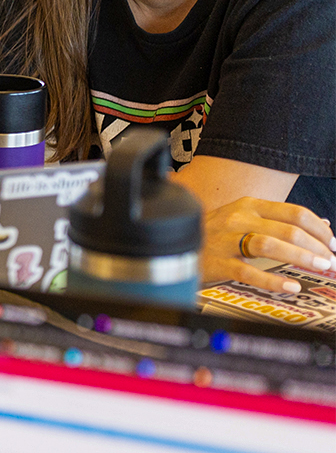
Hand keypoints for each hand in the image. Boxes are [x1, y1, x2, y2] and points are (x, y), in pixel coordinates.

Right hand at [202, 197, 335, 292]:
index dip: (320, 229)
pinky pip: (249, 272)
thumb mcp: (245, 218)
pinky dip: (273, 280)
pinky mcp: (218, 263)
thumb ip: (281, 220)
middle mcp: (239, 219)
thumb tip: (322, 224)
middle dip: (317, 246)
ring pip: (270, 245)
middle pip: (288, 229)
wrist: (173, 246)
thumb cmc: (214, 234)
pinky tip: (289, 286)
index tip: (333, 243)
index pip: (295, 212)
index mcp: (249, 206)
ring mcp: (226, 240)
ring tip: (319, 268)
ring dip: (301, 257)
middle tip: (331, 261)